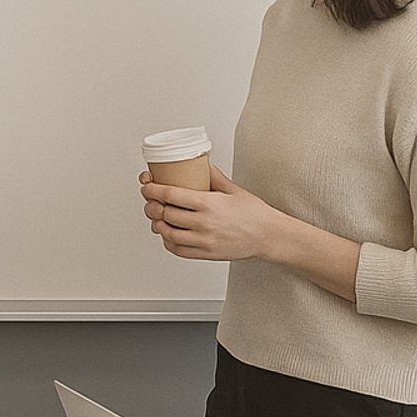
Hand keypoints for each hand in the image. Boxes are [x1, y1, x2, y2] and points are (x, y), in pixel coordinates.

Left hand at [140, 164, 283, 261]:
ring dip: (158, 224)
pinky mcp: (206, 254)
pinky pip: (178, 250)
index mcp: (209, 203)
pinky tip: (168, 234)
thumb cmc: (254, 213)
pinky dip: (168, 242)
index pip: (170, 194)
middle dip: (152, 206)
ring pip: (168, 233)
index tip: (147, 186)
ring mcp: (204, 240)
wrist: (269, 236)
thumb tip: (199, 162)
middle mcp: (204, 223)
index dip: (153, 189)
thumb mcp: (232, 188)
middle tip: (150, 201)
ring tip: (157, 217)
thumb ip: (212, 176)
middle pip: (165, 214)